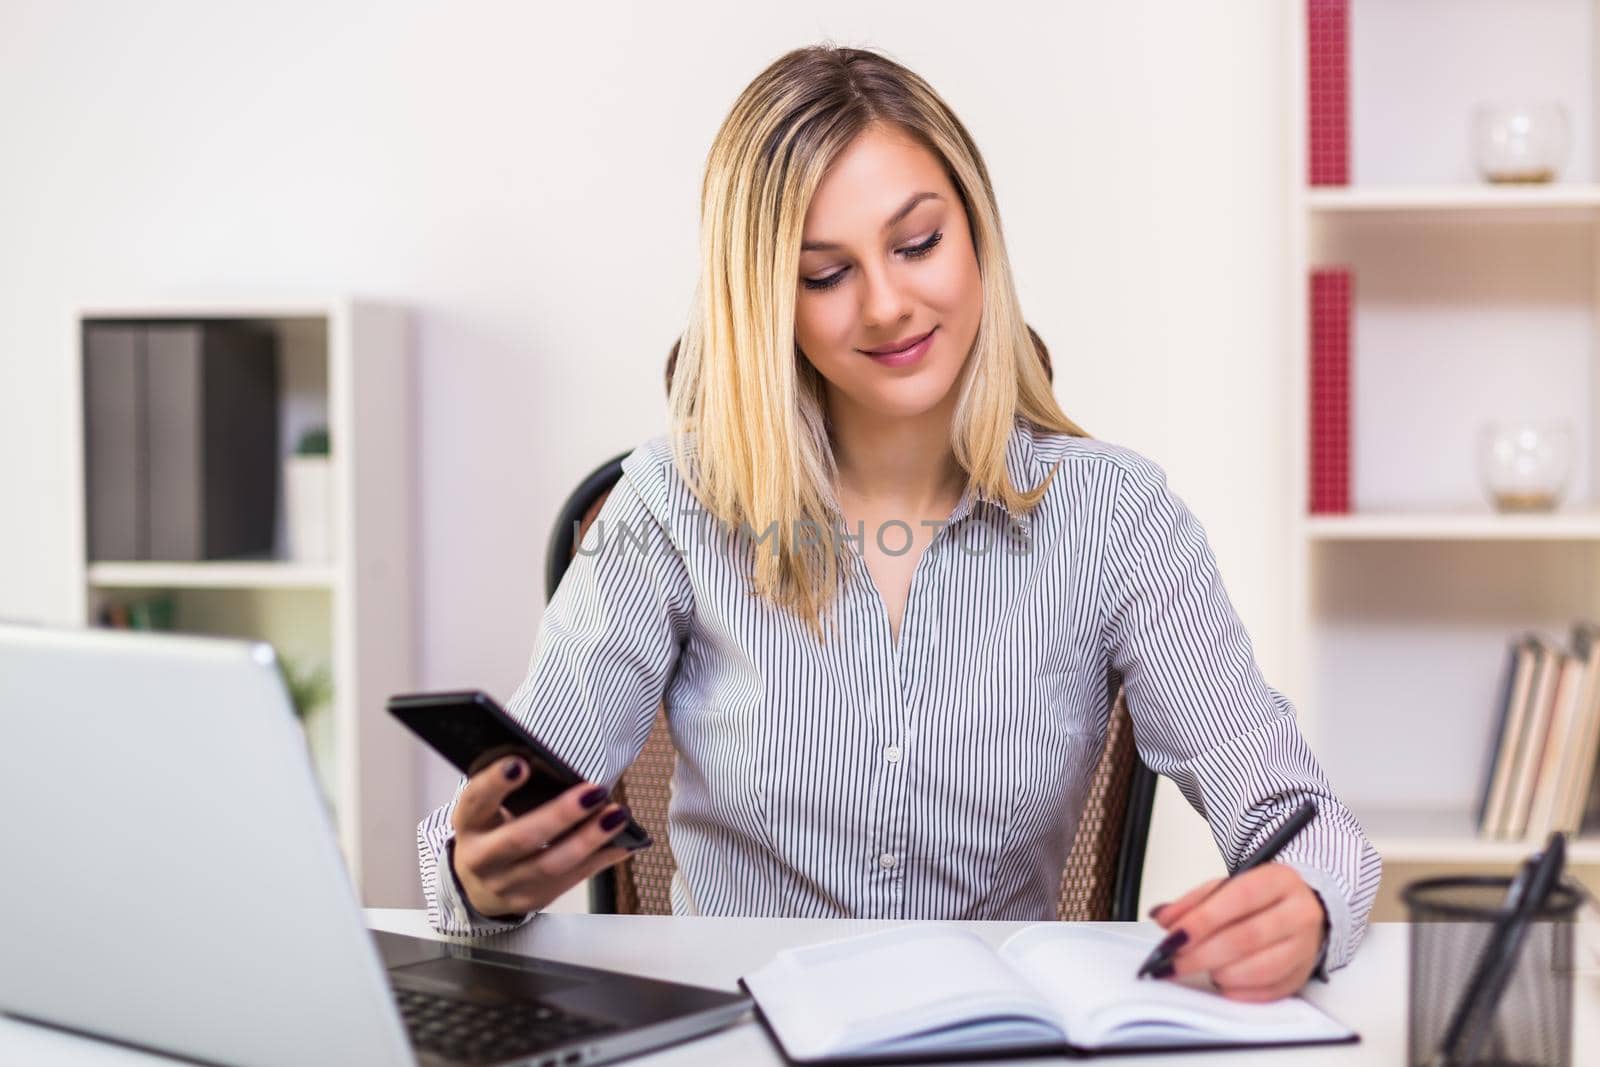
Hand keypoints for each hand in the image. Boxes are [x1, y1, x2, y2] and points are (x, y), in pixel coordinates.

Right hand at [450, 755, 633, 918]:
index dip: (496, 783)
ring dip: (589, 839)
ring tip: (617, 816)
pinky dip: (599, 860)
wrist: (479, 884)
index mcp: (468, 823)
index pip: (476, 800)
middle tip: (595, 792)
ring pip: (550, 865)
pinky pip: (569, 881)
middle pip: (520, 838)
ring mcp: (505, 884)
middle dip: (561, 815)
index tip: (522, 764)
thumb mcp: (489, 808)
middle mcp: (481, 857)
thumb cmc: (493, 829)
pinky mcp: (529, 901)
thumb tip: (562, 766)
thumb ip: (513, 791)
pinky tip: (622, 843)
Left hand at [1147, 863, 1326, 1002]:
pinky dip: (1239, 991)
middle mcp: (1299, 912)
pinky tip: (1221, 983)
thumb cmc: (1259, 900)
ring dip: (1221, 973)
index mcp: (1279, 880)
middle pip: (1247, 937)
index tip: (1174, 936)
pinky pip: (1269, 991)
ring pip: (1260, 968)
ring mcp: (1306, 946)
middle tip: (1173, 963)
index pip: (1239, 898)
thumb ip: (1193, 902)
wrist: (1300, 910)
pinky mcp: (1304, 974)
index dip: (1203, 920)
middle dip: (1202, 954)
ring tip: (1200, 968)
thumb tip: (1164, 919)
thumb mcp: (1226, 887)